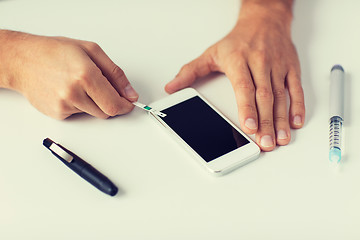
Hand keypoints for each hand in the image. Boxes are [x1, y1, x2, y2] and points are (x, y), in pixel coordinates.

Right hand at [0, 30, 137, 119]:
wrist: (23, 60)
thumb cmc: (54, 51)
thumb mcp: (91, 51)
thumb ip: (115, 74)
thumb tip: (130, 94)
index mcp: (86, 75)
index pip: (114, 104)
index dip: (125, 106)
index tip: (128, 103)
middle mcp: (74, 93)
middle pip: (106, 112)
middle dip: (111, 103)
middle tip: (104, 89)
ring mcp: (64, 105)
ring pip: (93, 113)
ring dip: (95, 103)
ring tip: (80, 84)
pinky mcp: (57, 113)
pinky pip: (79, 114)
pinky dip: (80, 105)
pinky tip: (69, 91)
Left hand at [165, 2, 304, 150]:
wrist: (264, 20)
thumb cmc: (237, 40)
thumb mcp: (211, 53)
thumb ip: (190, 71)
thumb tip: (172, 87)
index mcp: (239, 61)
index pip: (244, 87)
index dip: (247, 108)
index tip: (248, 127)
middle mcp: (260, 64)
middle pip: (264, 96)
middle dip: (265, 122)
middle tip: (265, 143)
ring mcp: (277, 67)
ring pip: (281, 96)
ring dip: (281, 119)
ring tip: (280, 139)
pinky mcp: (290, 68)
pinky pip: (295, 88)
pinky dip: (297, 106)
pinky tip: (295, 122)